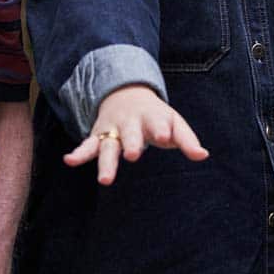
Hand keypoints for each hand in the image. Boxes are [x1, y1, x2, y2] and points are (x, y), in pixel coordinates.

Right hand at [64, 85, 207, 185]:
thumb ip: (187, 140)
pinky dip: (79, 153)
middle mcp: (130, 123)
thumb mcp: (173, 122)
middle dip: (131, 143)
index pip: (158, 122)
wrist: (126, 92)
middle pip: (130, 133)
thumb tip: (203, 155)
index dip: (162, 129)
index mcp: (152, 117)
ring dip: (106, 161)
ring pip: (108, 145)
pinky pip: (88, 145)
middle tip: (133, 155)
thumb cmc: (155, 116)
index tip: (165, 137)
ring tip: (104, 180)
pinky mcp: (98, 136)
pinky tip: (69, 161)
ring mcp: (112, 130)